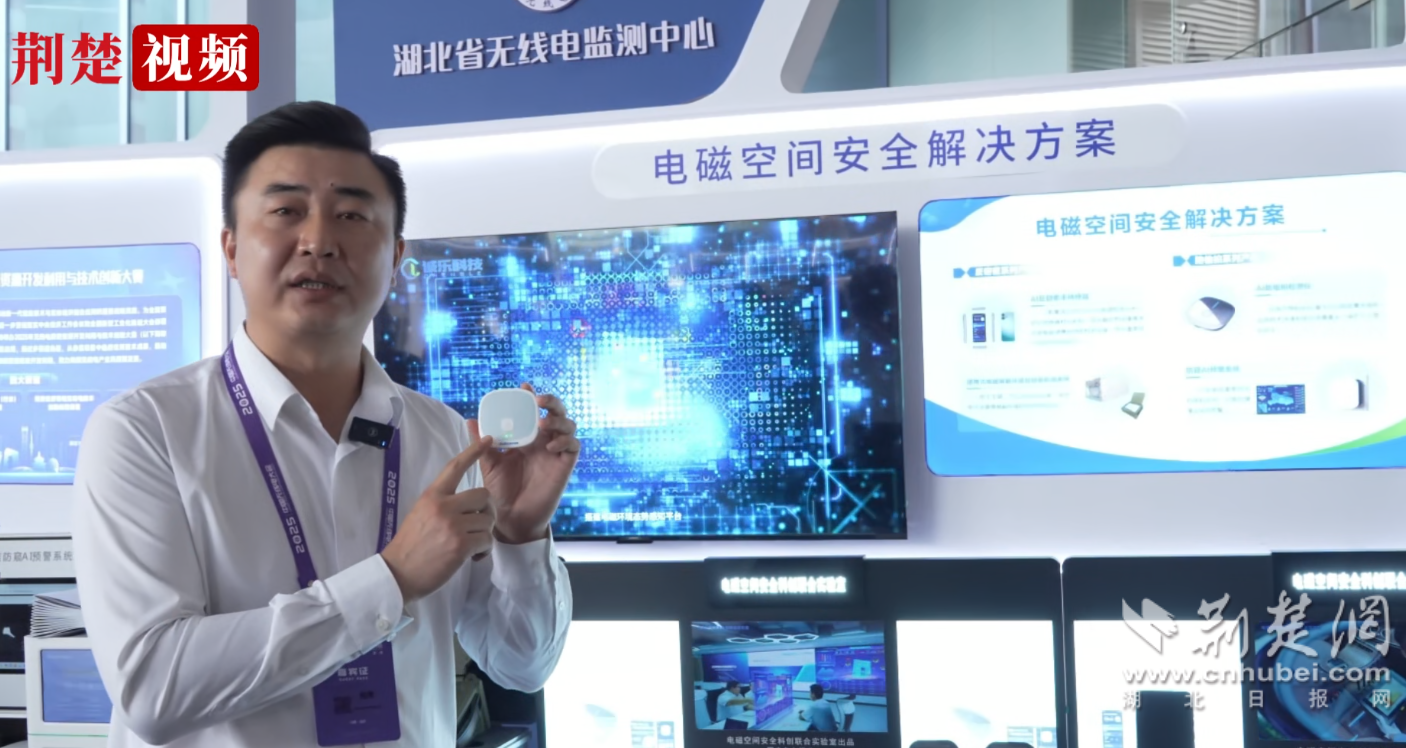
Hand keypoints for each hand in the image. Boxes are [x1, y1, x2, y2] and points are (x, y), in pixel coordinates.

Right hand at [380, 437, 496, 603]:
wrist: (398, 574)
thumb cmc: (410, 546)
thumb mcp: (421, 514)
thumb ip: (442, 504)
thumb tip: (469, 504)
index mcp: (432, 495)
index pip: (455, 467)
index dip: (473, 452)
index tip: (488, 440)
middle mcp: (443, 506)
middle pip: (484, 495)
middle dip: (486, 512)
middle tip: (477, 526)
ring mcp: (452, 525)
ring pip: (488, 520)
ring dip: (484, 535)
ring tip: (470, 546)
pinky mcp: (460, 544)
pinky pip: (487, 540)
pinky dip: (484, 551)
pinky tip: (471, 557)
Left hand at [468, 384, 579, 543]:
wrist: (510, 518)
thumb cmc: (500, 491)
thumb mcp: (488, 464)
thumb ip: (481, 444)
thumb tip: (470, 421)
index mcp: (526, 437)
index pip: (534, 411)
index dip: (532, 397)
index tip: (524, 387)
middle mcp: (543, 441)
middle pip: (556, 413)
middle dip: (552, 402)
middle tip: (539, 401)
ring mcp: (555, 453)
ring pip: (568, 426)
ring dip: (558, 420)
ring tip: (543, 425)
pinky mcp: (564, 466)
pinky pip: (573, 447)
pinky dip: (565, 441)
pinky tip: (550, 447)